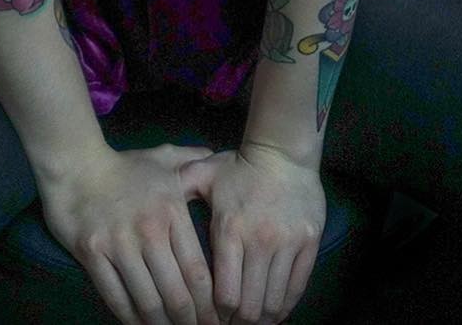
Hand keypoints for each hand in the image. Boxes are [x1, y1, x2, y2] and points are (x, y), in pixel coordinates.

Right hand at [37, 142, 224, 324]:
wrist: (75, 163)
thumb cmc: (123, 166)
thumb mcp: (162, 158)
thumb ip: (191, 159)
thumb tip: (214, 154)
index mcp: (171, 211)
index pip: (197, 270)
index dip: (209, 303)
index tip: (215, 318)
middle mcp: (149, 230)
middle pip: (176, 293)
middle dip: (190, 321)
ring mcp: (119, 243)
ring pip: (148, 301)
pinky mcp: (92, 254)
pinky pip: (116, 297)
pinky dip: (130, 318)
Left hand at [177, 143, 325, 324]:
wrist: (282, 153)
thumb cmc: (239, 167)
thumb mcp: (204, 173)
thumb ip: (179, 188)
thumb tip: (153, 200)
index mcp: (230, 229)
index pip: (224, 294)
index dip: (217, 314)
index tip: (211, 317)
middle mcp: (260, 241)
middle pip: (250, 307)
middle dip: (238, 322)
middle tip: (230, 323)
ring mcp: (287, 243)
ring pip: (275, 301)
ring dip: (262, 319)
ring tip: (251, 321)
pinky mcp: (309, 243)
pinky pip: (298, 287)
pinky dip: (285, 306)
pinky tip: (275, 311)